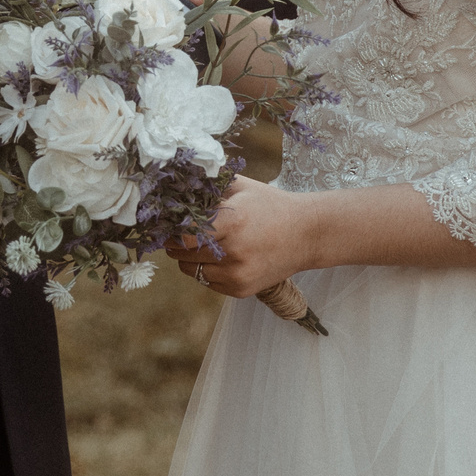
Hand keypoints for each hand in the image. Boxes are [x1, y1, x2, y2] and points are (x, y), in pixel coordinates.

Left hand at [167, 175, 321, 297]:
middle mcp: (234, 251)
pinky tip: (221, 256)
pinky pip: (207, 282)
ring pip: (190, 270)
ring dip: (189, 258)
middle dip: (176, 243)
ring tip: (202, 244)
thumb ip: (210, 186)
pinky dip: (207, 270)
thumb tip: (176, 188)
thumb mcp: (242, 187)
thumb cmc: (271, 206)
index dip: (172, 229)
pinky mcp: (241, 289)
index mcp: (233, 221)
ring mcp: (238, 274)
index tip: (169, 223)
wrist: (306, 235)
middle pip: (183, 253)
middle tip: (180, 233)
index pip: (185, 234)